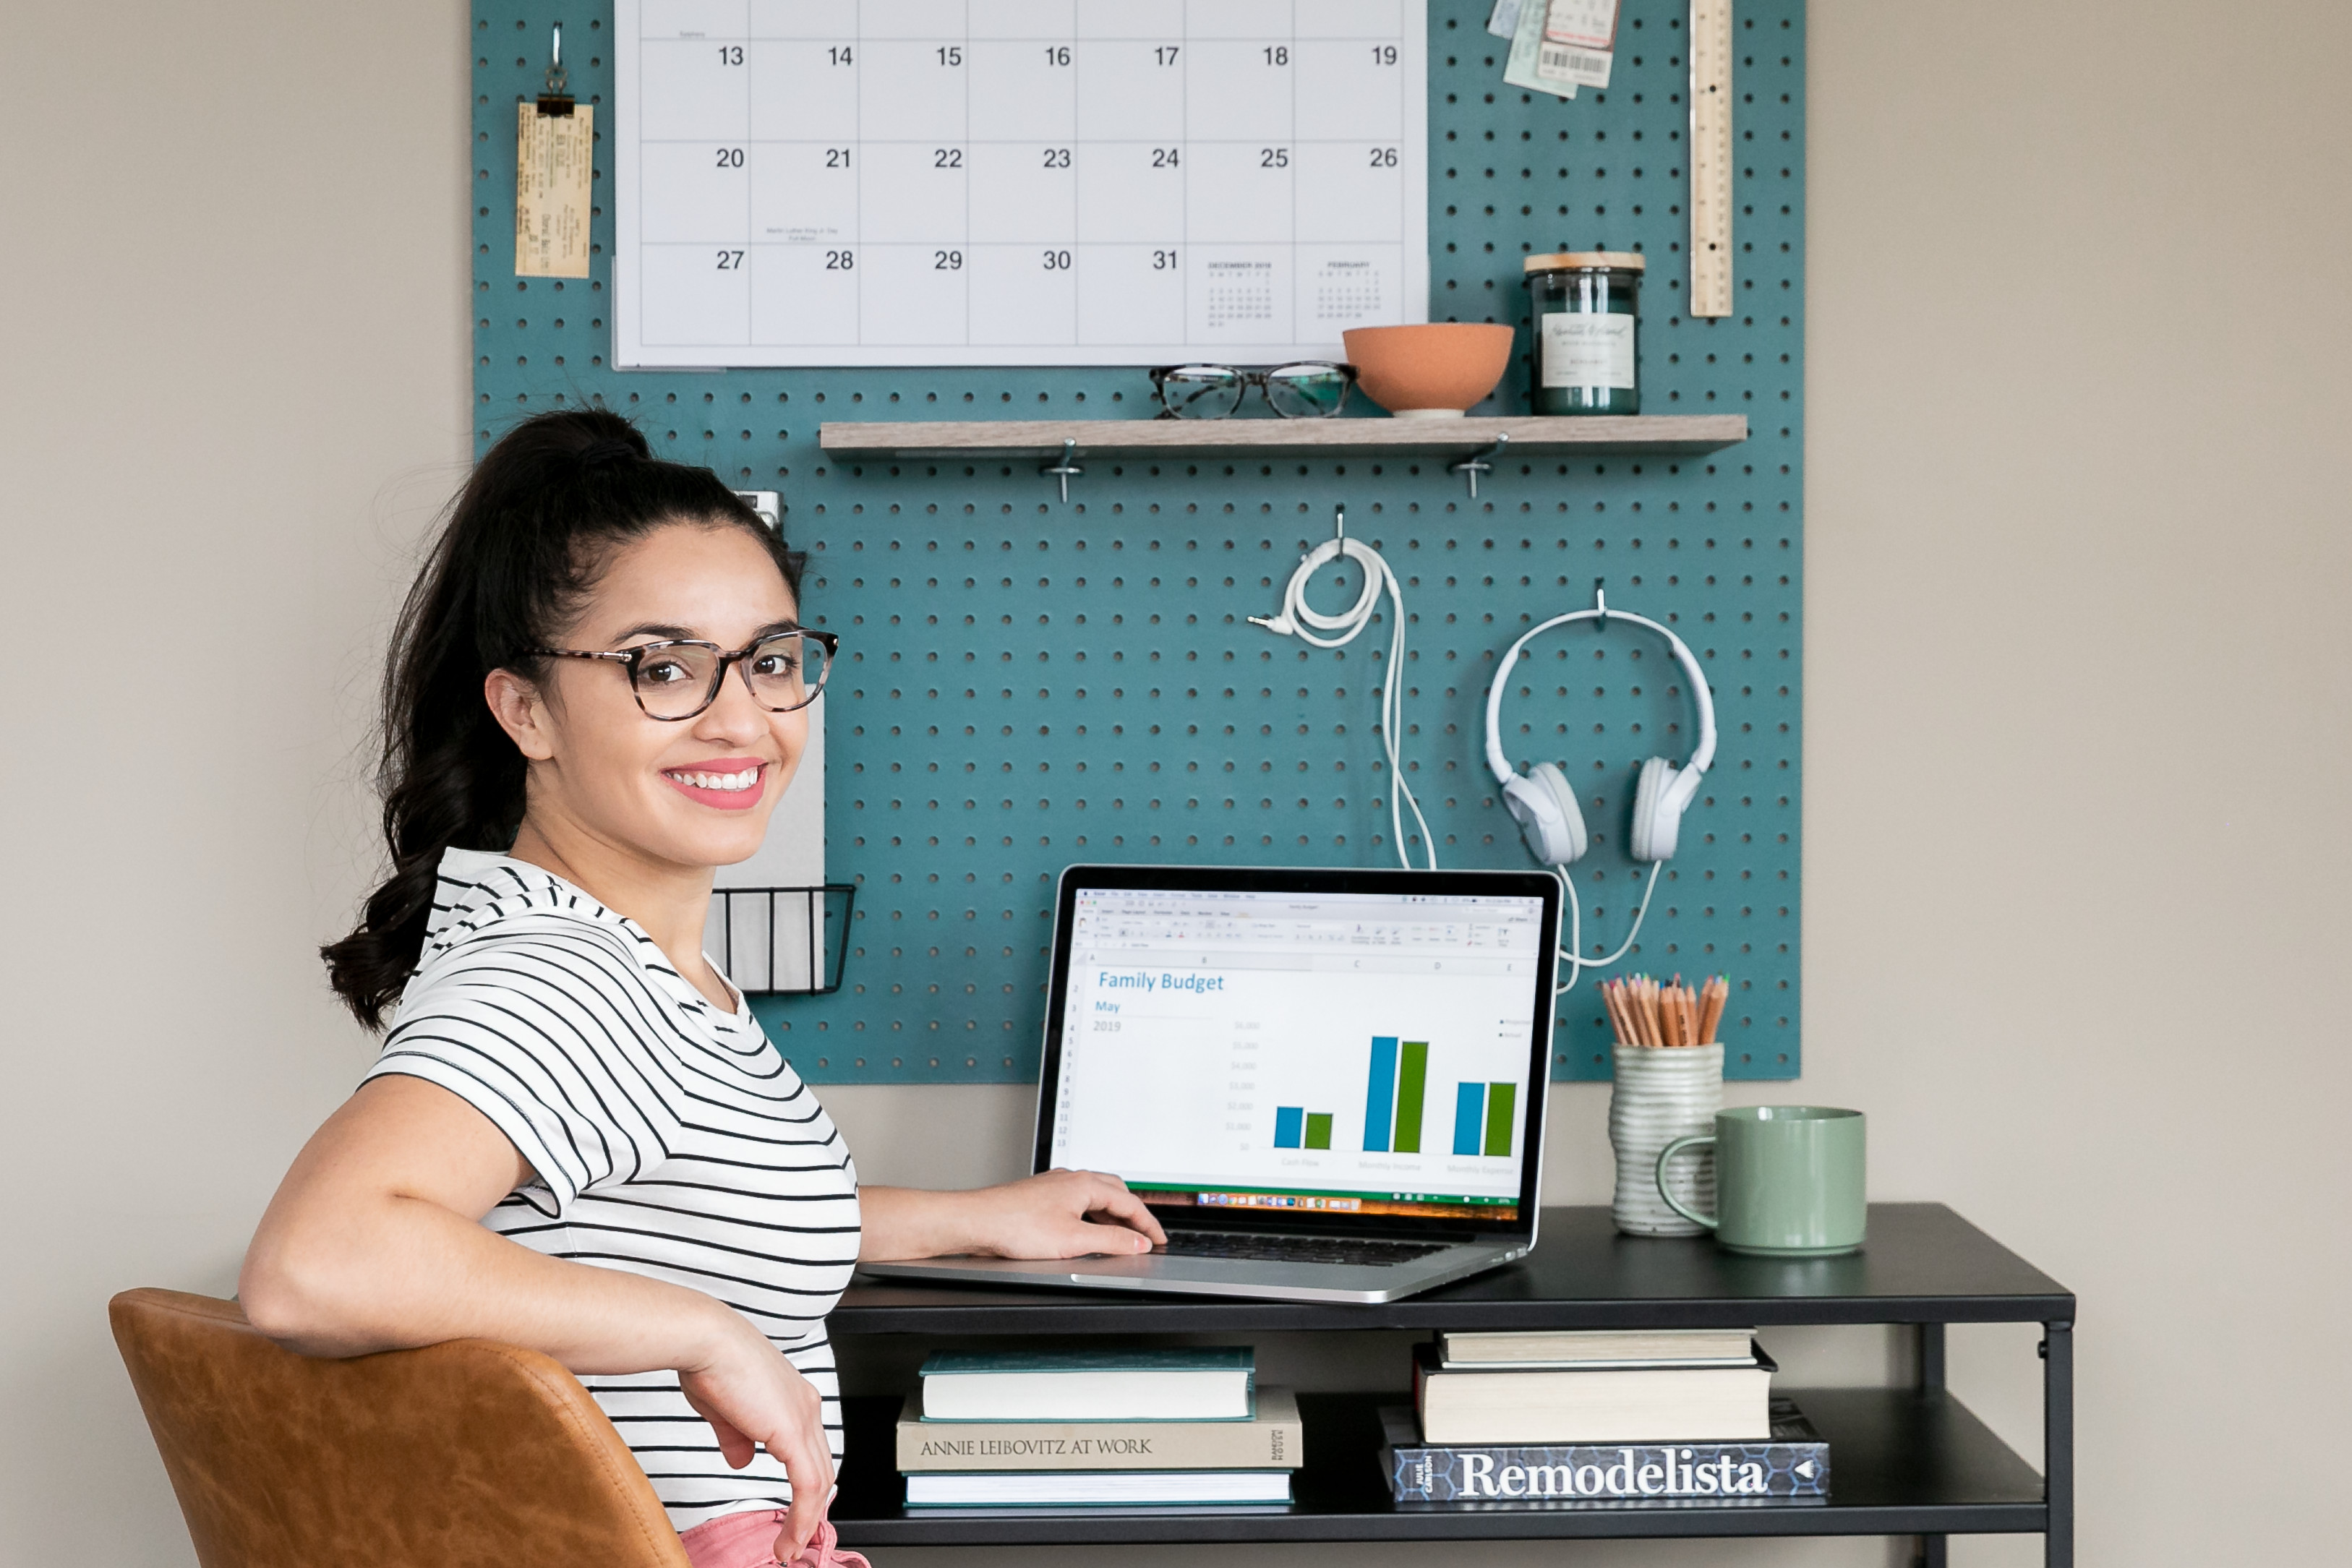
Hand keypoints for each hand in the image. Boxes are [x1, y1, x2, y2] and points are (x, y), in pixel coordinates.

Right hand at [676, 1309, 834, 1560]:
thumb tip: (742, 1458)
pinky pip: (808, 1485)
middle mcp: (806, 1407)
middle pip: (822, 1468)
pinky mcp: (792, 1431)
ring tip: (790, 1549)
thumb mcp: (725, 1410)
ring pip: (820, 1481)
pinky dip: (802, 1517)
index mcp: (793, 1399)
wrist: (705, 1341)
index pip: (811, 1450)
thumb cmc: (709, 1362)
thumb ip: (738, 1436)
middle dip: (811, 1509)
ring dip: (806, 1521)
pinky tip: (791, 1537)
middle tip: (798, 1539)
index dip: (807, 1484)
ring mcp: (803, 1418)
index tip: (797, 1511)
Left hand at [964, 1168, 1168, 1258]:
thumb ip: (1112, 1242)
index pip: (1130, 1202)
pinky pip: (1077, 1202)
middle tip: (1145, 1236)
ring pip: (1095, 1197)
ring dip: (1112, 1216)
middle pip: (1115, 1192)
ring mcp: (1054, 1187)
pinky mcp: (1041, 1197)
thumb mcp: (1074, 1241)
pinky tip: (1086, 1233)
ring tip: (1120, 1238)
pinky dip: (1092, 1217)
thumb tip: (1138, 1243)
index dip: (1148, 1224)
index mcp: (1085, 1184)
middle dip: (1134, 1214)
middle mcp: (1071, 1179)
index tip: (1159, 1240)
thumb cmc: (1016, 1225)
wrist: (977, 1221)